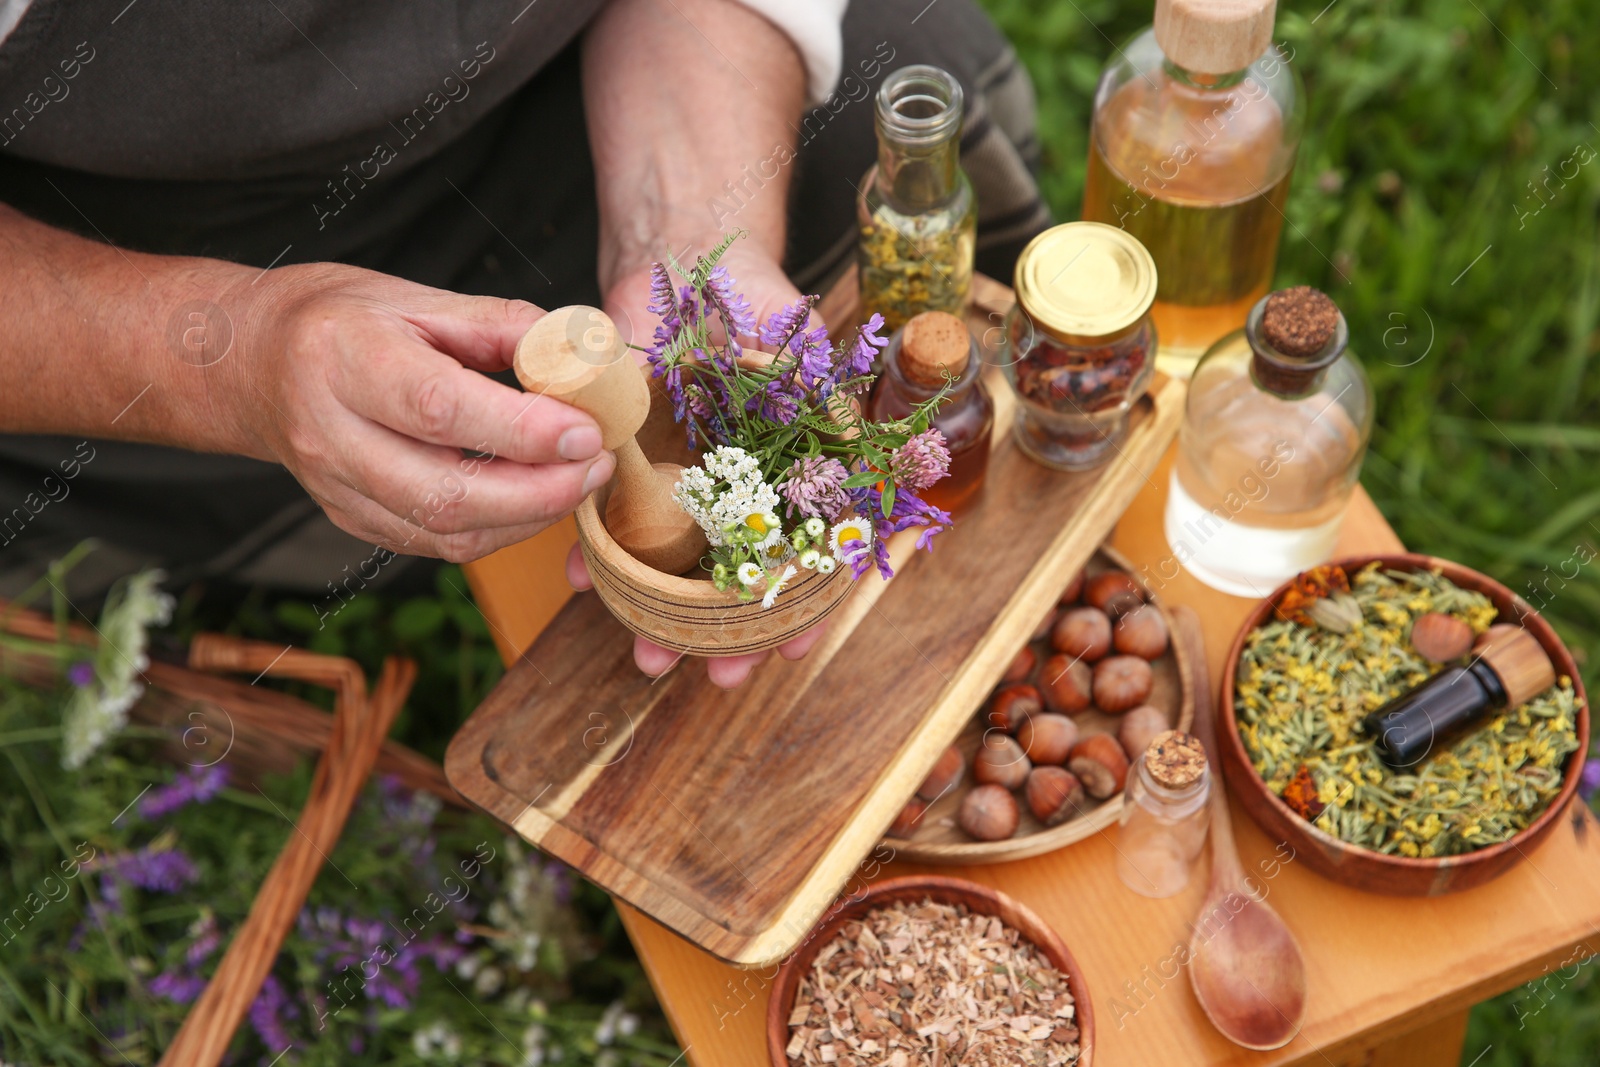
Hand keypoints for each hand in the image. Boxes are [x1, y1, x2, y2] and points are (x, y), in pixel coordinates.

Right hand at [233, 263, 615, 561]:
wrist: (249, 365)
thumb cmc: (338, 321)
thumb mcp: (414, 298)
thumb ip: (499, 325)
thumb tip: (579, 354)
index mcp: (346, 359)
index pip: (441, 408)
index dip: (522, 430)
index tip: (587, 430)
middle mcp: (333, 433)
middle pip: (447, 491)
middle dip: (541, 492)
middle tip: (597, 465)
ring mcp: (337, 487)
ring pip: (445, 531)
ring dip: (527, 518)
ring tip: (577, 482)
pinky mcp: (351, 520)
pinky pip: (435, 544)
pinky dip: (496, 531)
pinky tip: (532, 501)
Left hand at [594, 244, 827, 685]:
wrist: (682, 258)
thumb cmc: (756, 300)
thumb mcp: (801, 346)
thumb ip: (826, 397)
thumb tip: (865, 452)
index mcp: (794, 473)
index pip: (811, 555)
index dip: (805, 608)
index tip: (792, 649)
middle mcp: (743, 489)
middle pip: (742, 581)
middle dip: (730, 636)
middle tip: (714, 676)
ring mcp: (687, 484)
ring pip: (678, 569)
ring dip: (665, 616)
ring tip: (648, 656)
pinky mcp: (631, 468)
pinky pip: (615, 522)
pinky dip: (598, 555)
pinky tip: (582, 579)